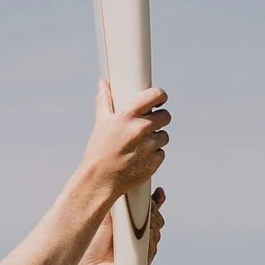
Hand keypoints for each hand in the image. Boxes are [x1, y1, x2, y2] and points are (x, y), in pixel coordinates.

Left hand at [65, 183, 163, 264]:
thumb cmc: (91, 242)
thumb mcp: (103, 215)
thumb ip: (114, 200)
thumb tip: (120, 181)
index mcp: (129, 221)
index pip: (148, 208)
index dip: (156, 200)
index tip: (158, 192)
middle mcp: (136, 233)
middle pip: (156, 218)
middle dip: (155, 210)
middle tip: (150, 206)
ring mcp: (140, 247)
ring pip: (155, 232)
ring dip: (154, 224)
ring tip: (147, 219)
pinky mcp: (141, 261)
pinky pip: (151, 249)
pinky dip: (151, 241)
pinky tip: (148, 234)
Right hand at [79, 79, 169, 209]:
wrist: (99, 180)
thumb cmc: (98, 150)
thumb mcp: (100, 123)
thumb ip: (104, 101)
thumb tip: (103, 83)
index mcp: (128, 115)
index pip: (156, 95)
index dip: (160, 96)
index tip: (159, 100)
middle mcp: (141, 129)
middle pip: (166, 116)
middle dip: (159, 118)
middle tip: (149, 124)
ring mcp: (149, 146)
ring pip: (164, 136)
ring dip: (156, 138)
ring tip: (140, 144)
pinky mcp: (154, 162)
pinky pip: (161, 153)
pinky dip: (153, 155)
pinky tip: (139, 157)